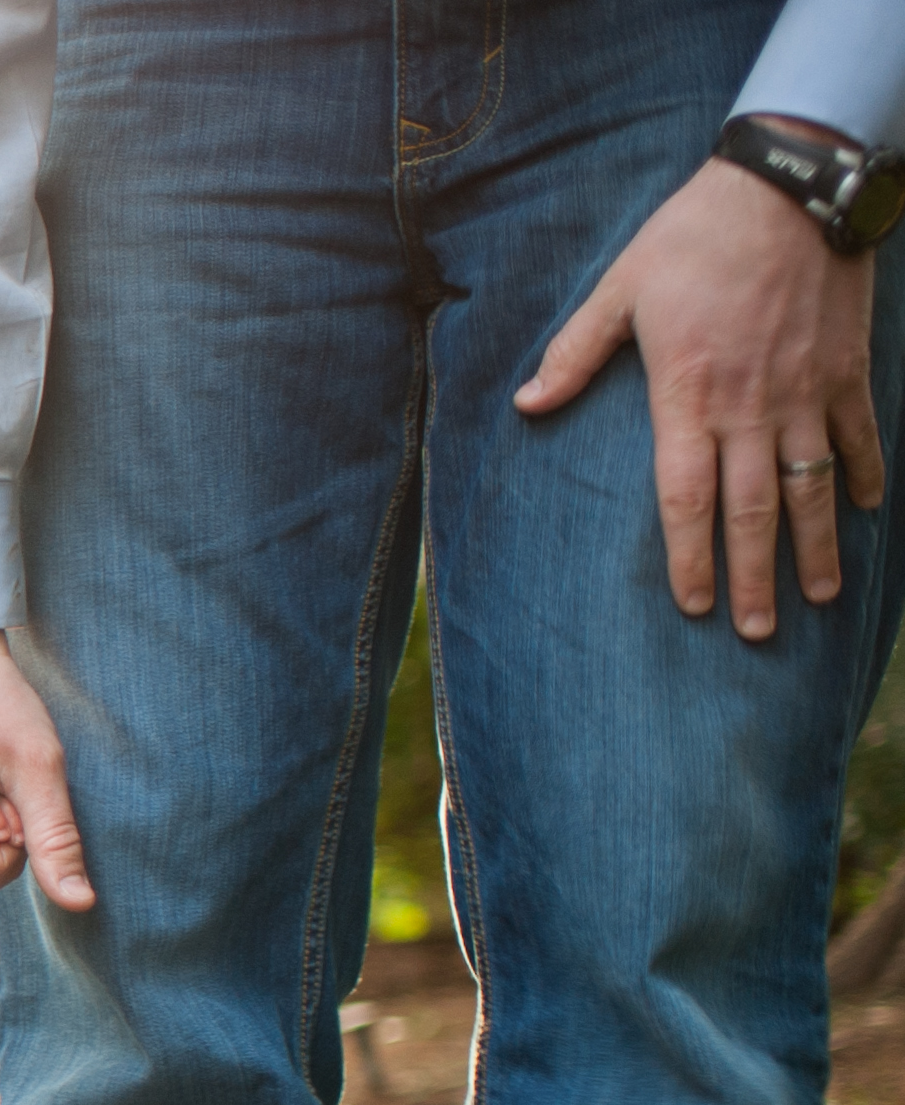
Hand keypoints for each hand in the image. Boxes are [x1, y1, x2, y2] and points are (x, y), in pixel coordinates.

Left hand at [515, 128, 883, 640]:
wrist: (789, 185)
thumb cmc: (693, 236)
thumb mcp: (619, 290)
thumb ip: (574, 354)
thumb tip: (526, 404)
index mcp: (688, 396)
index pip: (685, 500)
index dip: (689, 558)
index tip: (695, 606)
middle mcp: (750, 407)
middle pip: (752, 511)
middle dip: (755, 577)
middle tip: (758, 633)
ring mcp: (805, 390)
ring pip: (811, 487)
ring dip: (817, 546)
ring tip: (819, 598)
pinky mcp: (846, 367)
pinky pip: (858, 435)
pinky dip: (864, 474)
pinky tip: (866, 513)